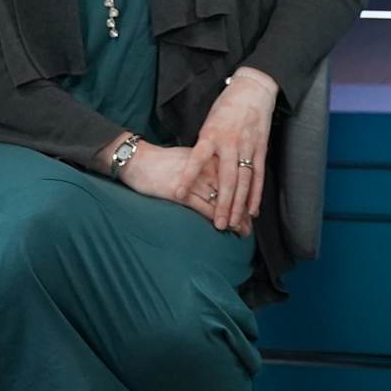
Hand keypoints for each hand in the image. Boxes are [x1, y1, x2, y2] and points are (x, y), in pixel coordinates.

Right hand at [115, 143, 249, 234]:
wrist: (139, 160)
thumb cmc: (163, 161)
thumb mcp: (192, 158)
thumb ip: (208, 167)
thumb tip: (222, 182)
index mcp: (211, 158)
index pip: (235, 178)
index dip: (245, 196)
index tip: (252, 211)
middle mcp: (207, 168)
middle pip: (232, 192)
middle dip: (242, 211)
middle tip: (250, 226)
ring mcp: (195, 180)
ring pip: (221, 202)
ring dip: (233, 219)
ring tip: (242, 232)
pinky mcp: (182, 192)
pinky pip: (204, 207)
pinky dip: (215, 218)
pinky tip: (222, 228)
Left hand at [187, 67, 278, 231]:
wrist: (253, 90)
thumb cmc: (226, 107)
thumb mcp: (209, 122)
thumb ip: (204, 146)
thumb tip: (195, 172)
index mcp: (212, 134)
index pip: (197, 158)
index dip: (188, 177)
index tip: (179, 194)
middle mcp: (231, 143)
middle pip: (227, 178)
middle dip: (223, 203)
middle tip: (218, 225)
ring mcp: (248, 147)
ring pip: (244, 181)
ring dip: (240, 204)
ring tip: (235, 224)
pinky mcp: (261, 149)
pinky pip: (259, 176)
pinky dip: (256, 194)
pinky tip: (252, 211)